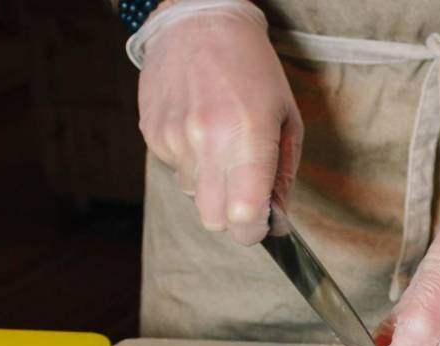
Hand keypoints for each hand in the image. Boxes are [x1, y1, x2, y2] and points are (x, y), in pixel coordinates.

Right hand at [136, 0, 301, 244]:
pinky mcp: (153, 135)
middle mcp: (206, 141)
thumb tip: (278, 219)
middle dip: (232, 215)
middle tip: (245, 191)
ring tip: (220, 144)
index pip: (244, 216)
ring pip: (193, 196)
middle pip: (214, 219)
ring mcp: (174, 139)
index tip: (262, 223)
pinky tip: (199, 129)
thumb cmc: (252, 67)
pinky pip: (175, 171)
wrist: (199, 21)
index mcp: (247, 136)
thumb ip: (283, 173)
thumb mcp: (286, 117)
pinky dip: (190, 162)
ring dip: (210, 184)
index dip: (255, 230)